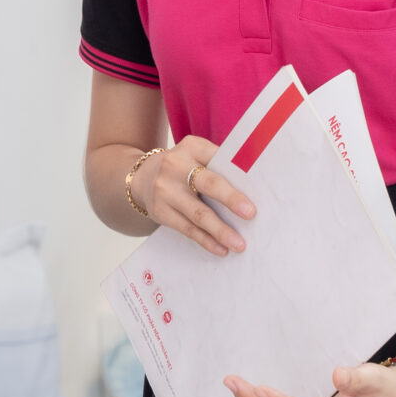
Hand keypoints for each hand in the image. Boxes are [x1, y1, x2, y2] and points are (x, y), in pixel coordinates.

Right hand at [141, 138, 255, 256]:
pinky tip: (221, 249)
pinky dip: (206, 240)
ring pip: (198, 213)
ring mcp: (165, 190)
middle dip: (230, 199)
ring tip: (239, 244)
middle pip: (208, 184)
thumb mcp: (196, 156)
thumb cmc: (183, 168)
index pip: (218, 158)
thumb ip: (219, 166)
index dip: (237, 171)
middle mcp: (175, 166)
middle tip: (250, 214)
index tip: (254, 186)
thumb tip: (253, 191)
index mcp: (192, 147)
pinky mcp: (160, 211)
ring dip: (220, 230)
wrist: (142, 177)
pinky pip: (187, 229)